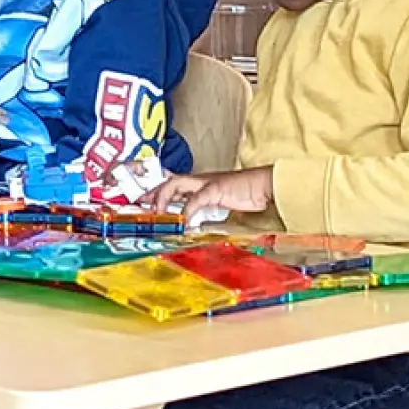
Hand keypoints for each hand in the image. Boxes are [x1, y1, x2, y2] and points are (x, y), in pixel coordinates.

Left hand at [150, 166, 275, 220]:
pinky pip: (196, 199)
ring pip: (175, 184)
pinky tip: (183, 222)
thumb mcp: (222, 205)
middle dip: (154, 193)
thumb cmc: (247, 194)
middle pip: (169, 181)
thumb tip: (196, 227)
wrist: (266, 185)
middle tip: (143, 205)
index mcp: (201, 184)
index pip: (174, 185)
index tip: (146, 203)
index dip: (158, 193)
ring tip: (157, 212)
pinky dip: (187, 211)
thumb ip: (208, 213)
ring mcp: (207, 183)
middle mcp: (200, 181)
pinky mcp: (216, 189)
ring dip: (163, 197)